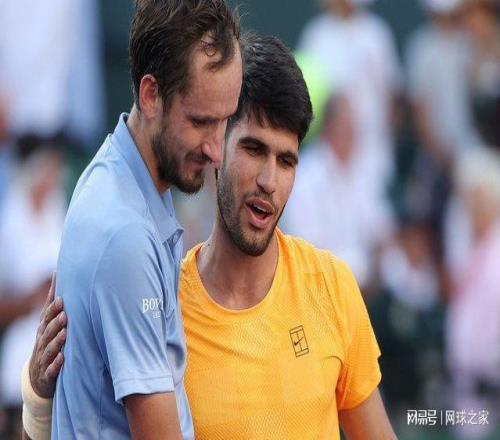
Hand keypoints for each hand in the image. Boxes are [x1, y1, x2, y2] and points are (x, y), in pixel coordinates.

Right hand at [29, 273, 66, 397]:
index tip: (61, 298)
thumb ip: (55, 302)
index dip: (52, 308)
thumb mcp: (51, 323)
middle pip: (47, 331)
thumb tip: (58, 272)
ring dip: (56, 341)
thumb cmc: (49, 343)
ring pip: (49, 348)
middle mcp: (42, 341)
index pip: (46, 317)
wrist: (39, 378)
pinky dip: (56, 364)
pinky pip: (51, 370)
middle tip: (64, 313)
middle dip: (55, 322)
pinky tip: (62, 358)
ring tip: (65, 333)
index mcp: (44, 329)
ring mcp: (44, 358)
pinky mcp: (48, 374)